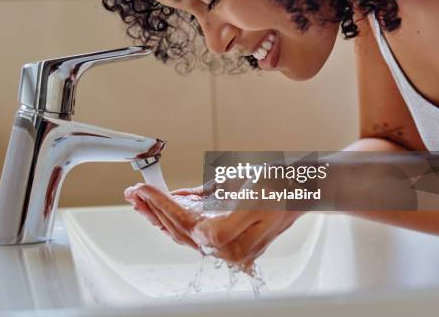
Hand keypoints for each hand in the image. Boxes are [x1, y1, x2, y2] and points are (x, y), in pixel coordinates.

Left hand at [124, 183, 303, 272]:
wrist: (304, 187)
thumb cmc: (280, 187)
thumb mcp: (248, 195)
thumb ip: (215, 209)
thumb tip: (186, 210)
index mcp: (230, 241)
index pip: (183, 222)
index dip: (160, 204)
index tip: (142, 190)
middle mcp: (228, 249)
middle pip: (180, 229)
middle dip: (154, 209)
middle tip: (134, 194)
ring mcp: (229, 245)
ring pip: (185, 231)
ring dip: (161, 214)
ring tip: (142, 199)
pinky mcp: (231, 237)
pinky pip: (198, 229)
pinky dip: (181, 216)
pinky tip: (167, 203)